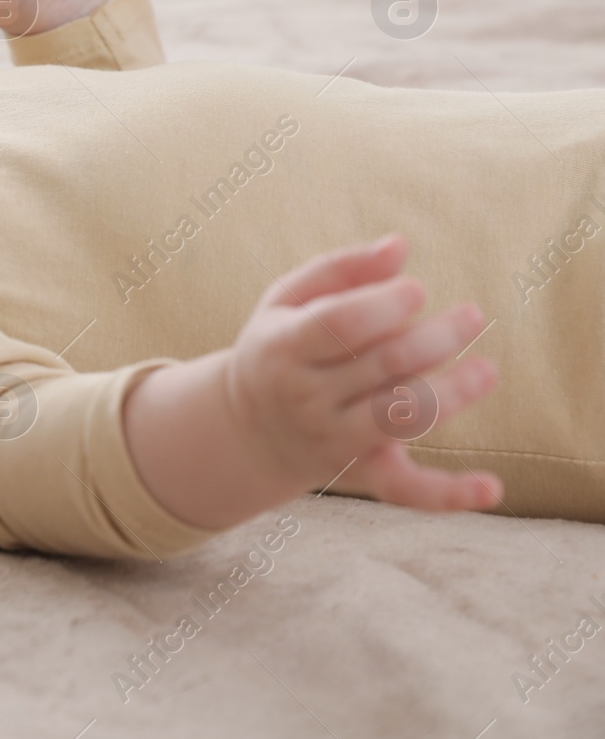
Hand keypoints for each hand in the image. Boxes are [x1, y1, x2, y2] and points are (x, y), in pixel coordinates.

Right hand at [123, 234, 502, 531]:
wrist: (246, 429)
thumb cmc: (280, 346)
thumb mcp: (288, 299)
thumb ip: (341, 268)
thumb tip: (400, 245)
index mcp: (283, 348)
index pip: (337, 327)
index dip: (383, 306)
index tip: (418, 290)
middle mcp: (305, 398)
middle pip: (381, 366)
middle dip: (435, 339)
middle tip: (473, 315)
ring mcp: (333, 439)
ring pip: (399, 418)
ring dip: (450, 394)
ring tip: (487, 369)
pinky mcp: (361, 472)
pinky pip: (404, 489)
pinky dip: (447, 493)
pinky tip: (491, 487)